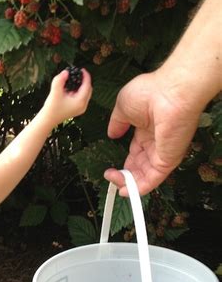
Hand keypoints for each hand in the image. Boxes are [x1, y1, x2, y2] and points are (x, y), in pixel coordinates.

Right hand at [40, 68, 91, 127]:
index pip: (87, 86)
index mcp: (80, 102)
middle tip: (78, 73)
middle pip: (88, 89)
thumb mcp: (55, 92)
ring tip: (74, 79)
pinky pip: (81, 97)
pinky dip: (78, 91)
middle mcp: (83, 106)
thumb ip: (60, 80)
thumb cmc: (52, 108)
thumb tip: (65, 72)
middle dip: (84, 80)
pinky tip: (70, 87)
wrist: (48, 120)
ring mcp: (81, 108)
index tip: (82, 69)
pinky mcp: (77, 109)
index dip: (86, 76)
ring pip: (85, 93)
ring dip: (81, 85)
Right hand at [104, 70, 201, 195]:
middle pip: (139, 167)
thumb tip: (111, 133)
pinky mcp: (168, 159)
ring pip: (145, 176)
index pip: (136, 153)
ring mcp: (163, 152)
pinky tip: (127, 190)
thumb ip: (116, 123)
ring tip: (116, 183)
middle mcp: (156, 143)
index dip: (124, 163)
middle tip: (110, 176)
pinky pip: (154, 178)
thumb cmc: (150, 92)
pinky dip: (141, 187)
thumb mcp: (122, 107)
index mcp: (146, 130)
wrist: (170, 93)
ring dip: (129, 183)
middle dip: (124, 175)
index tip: (111, 168)